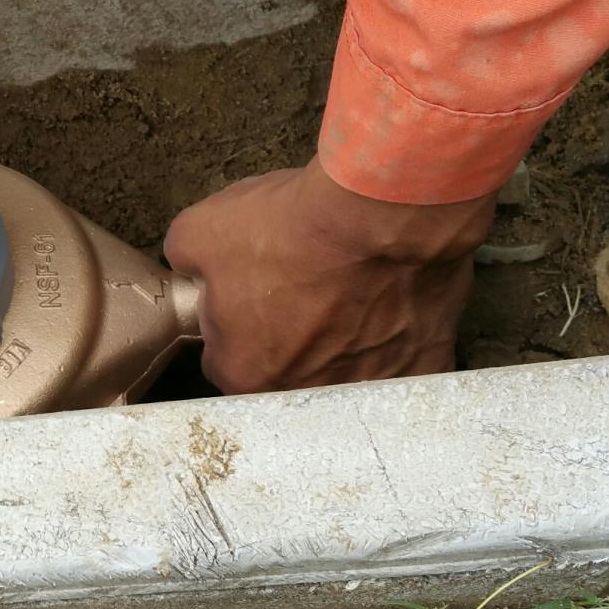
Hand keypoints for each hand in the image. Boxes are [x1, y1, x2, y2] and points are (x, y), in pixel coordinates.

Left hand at [162, 157, 495, 393]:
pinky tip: (394, 308)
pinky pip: (405, 367)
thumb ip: (185, 262)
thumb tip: (191, 269)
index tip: (254, 294)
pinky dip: (399, 342)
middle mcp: (305, 395)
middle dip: (290, 338)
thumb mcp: (199, 230)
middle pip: (287, 372)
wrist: (379, 213)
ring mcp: (368, 388)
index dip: (238, 321)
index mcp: (244, 373)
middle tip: (304, 290)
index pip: (227, 359)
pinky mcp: (422, 370)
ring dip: (343, 341)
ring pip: (345, 372)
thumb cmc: (292, 226)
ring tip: (349, 292)